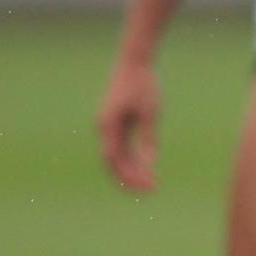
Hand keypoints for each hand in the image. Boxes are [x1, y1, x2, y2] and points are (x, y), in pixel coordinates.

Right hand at [98, 58, 160, 192]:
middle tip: (150, 191)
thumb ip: (148, 138)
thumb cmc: (144, 85)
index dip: (128, 175)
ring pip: (117, 156)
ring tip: (151, 185)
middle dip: (130, 178)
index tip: (146, 186)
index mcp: (108, 125)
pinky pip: (122, 148)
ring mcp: (108, 127)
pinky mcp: (116, 125)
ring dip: (132, 171)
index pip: (114, 158)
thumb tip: (149, 163)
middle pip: (113, 161)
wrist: (134, 64)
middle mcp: (104, 128)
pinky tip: (147, 170)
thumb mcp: (151, 113)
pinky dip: (133, 160)